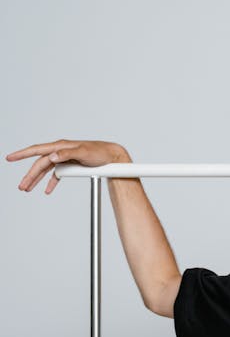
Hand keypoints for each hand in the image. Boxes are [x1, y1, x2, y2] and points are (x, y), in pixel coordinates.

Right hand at [6, 141, 130, 194]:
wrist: (112, 157)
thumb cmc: (99, 153)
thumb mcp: (83, 152)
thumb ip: (67, 153)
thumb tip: (52, 156)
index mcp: (60, 146)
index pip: (37, 150)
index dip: (22, 154)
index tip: (10, 157)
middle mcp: (60, 151)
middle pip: (39, 164)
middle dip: (29, 176)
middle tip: (21, 187)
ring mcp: (64, 159)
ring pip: (46, 170)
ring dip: (37, 180)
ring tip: (27, 189)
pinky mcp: (70, 166)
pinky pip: (57, 175)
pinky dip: (51, 182)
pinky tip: (47, 191)